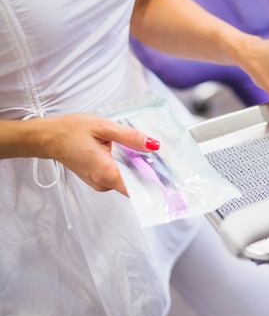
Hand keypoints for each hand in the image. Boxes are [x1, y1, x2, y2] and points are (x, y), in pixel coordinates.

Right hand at [41, 114, 159, 194]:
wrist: (48, 137)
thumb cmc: (70, 130)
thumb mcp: (104, 127)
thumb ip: (130, 137)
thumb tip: (153, 144)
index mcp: (105, 172)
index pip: (137, 188)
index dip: (156, 187)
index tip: (173, 186)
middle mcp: (103, 183)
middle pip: (136, 186)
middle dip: (153, 176)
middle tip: (170, 166)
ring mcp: (101, 183)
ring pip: (129, 182)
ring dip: (141, 171)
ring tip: (155, 158)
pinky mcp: (99, 180)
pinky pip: (121, 178)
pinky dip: (130, 169)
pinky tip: (136, 157)